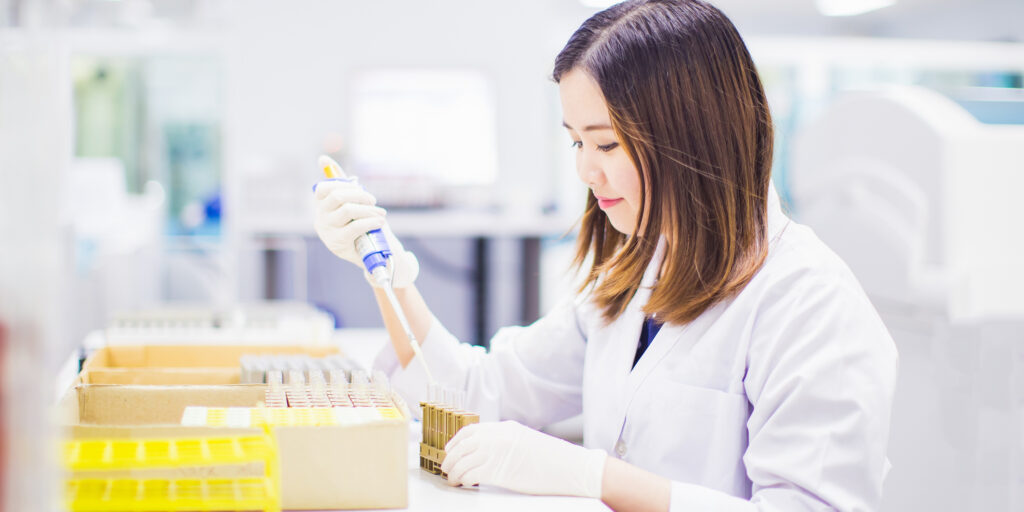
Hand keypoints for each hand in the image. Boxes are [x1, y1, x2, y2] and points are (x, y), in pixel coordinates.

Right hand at [313, 179, 418, 287]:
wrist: (369, 254)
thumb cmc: (360, 224)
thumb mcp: (351, 203)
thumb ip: (341, 183)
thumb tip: (323, 158)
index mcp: (321, 207)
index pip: (323, 188)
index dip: (341, 183)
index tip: (359, 188)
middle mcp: (320, 218)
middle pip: (337, 196)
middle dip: (360, 195)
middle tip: (373, 201)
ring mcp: (327, 232)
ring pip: (347, 210)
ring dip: (368, 210)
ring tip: (380, 214)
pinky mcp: (337, 244)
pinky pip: (355, 226)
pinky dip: (370, 222)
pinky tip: (379, 223)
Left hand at [442, 420, 606, 498]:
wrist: (569, 468)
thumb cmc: (552, 459)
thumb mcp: (525, 441)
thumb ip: (505, 441)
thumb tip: (486, 450)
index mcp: (504, 428)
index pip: (471, 431)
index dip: (456, 441)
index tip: (449, 450)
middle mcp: (498, 438)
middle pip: (463, 445)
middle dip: (451, 457)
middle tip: (446, 466)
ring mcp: (498, 453)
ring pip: (464, 461)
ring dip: (454, 470)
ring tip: (452, 478)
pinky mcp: (499, 472)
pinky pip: (471, 474)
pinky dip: (463, 479)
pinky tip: (463, 484)